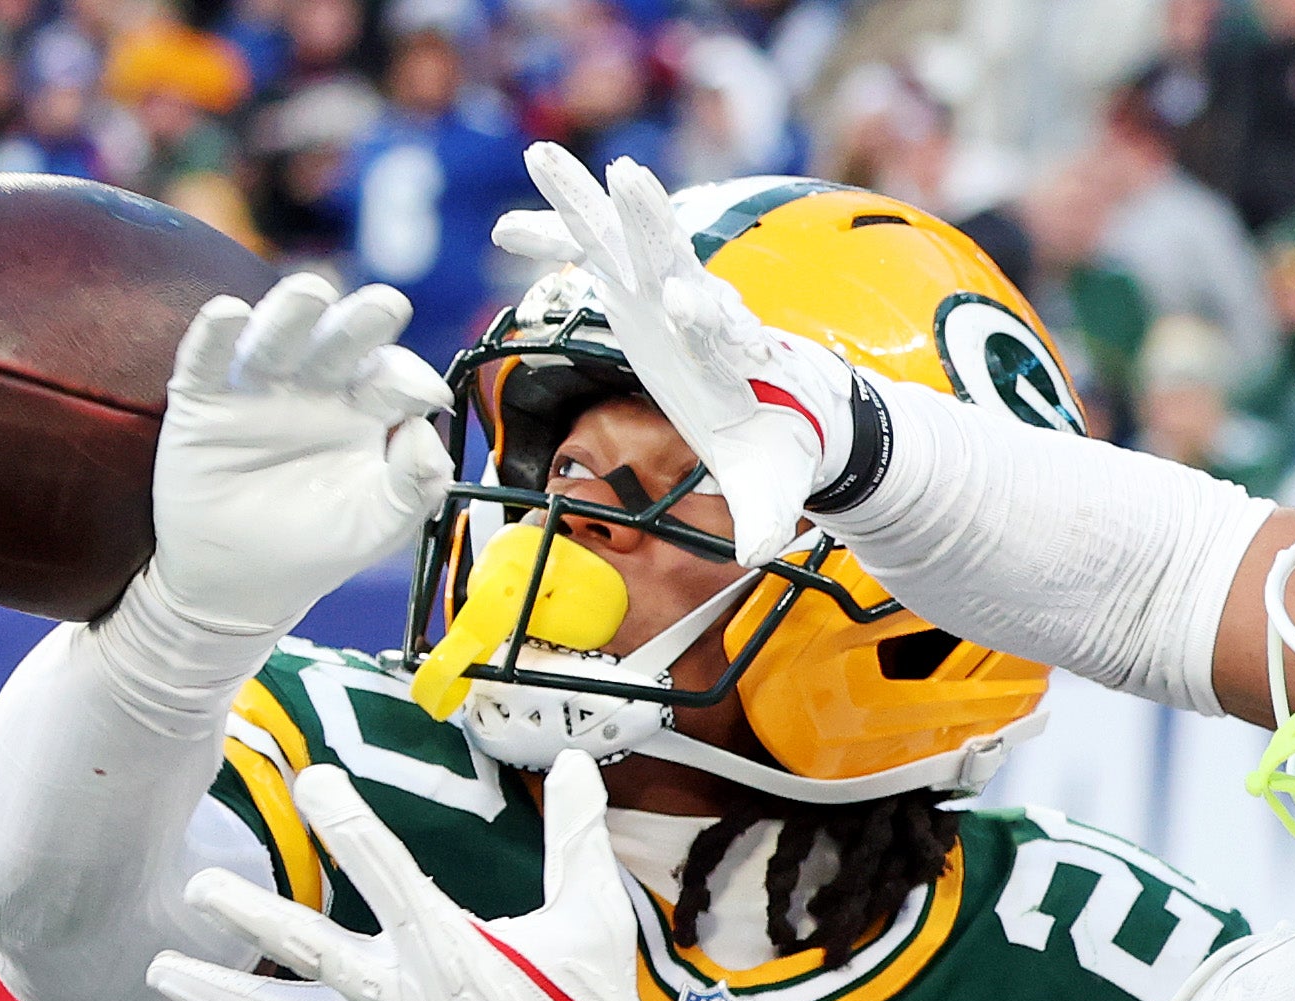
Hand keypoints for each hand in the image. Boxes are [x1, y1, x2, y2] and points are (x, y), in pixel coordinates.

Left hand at [145, 754, 692, 1000]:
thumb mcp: (593, 917)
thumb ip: (578, 837)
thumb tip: (570, 762)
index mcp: (452, 946)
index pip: (386, 870)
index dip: (346, 820)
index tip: (312, 779)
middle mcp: (405, 997)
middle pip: (311, 950)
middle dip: (250, 917)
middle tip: (198, 885)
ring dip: (220, 994)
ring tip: (161, 970)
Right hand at [151, 274, 455, 631]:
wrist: (241, 585)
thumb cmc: (319, 547)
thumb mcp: (381, 524)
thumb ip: (416, 483)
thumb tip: (423, 431)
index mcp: (365, 410)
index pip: (393, 375)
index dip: (411, 377)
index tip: (428, 397)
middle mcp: (315, 388)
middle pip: (341, 340)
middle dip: (362, 320)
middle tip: (385, 305)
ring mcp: (258, 390)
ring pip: (277, 338)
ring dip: (293, 313)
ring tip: (310, 294)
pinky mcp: (205, 402)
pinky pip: (207, 360)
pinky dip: (215, 335)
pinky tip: (228, 314)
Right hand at [493, 145, 858, 565]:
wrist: (791, 411)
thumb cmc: (777, 452)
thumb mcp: (770, 490)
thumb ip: (762, 519)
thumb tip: (756, 553)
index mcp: (728, 357)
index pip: (716, 328)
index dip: (700, 314)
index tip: (681, 299)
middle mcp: (696, 311)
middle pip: (673, 256)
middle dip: (650, 220)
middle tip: (628, 176)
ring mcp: (664, 293)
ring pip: (623, 236)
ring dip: (583, 198)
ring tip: (540, 153)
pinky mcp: (637, 294)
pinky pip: (589, 258)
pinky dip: (553, 241)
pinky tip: (503, 229)